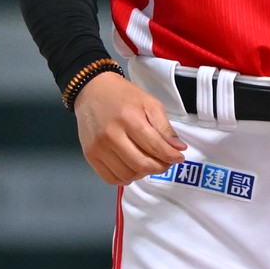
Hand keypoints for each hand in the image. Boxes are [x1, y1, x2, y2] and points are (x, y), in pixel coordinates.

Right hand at [75, 71, 185, 185]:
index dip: (171, 156)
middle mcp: (111, 135)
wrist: (92, 91)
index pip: (155, 147)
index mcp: (129, 119)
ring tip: (148, 162)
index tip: (179, 157)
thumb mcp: (150, 104)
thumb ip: (164, 127)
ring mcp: (98, 147)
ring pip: (128, 174)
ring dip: (143, 173)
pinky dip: (126, 178)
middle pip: (141, 164)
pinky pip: (112, 178)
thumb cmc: (123, 96)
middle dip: (160, 167)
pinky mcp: (90, 155)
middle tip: (165, 162)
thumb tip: (179, 148)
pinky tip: (131, 167)